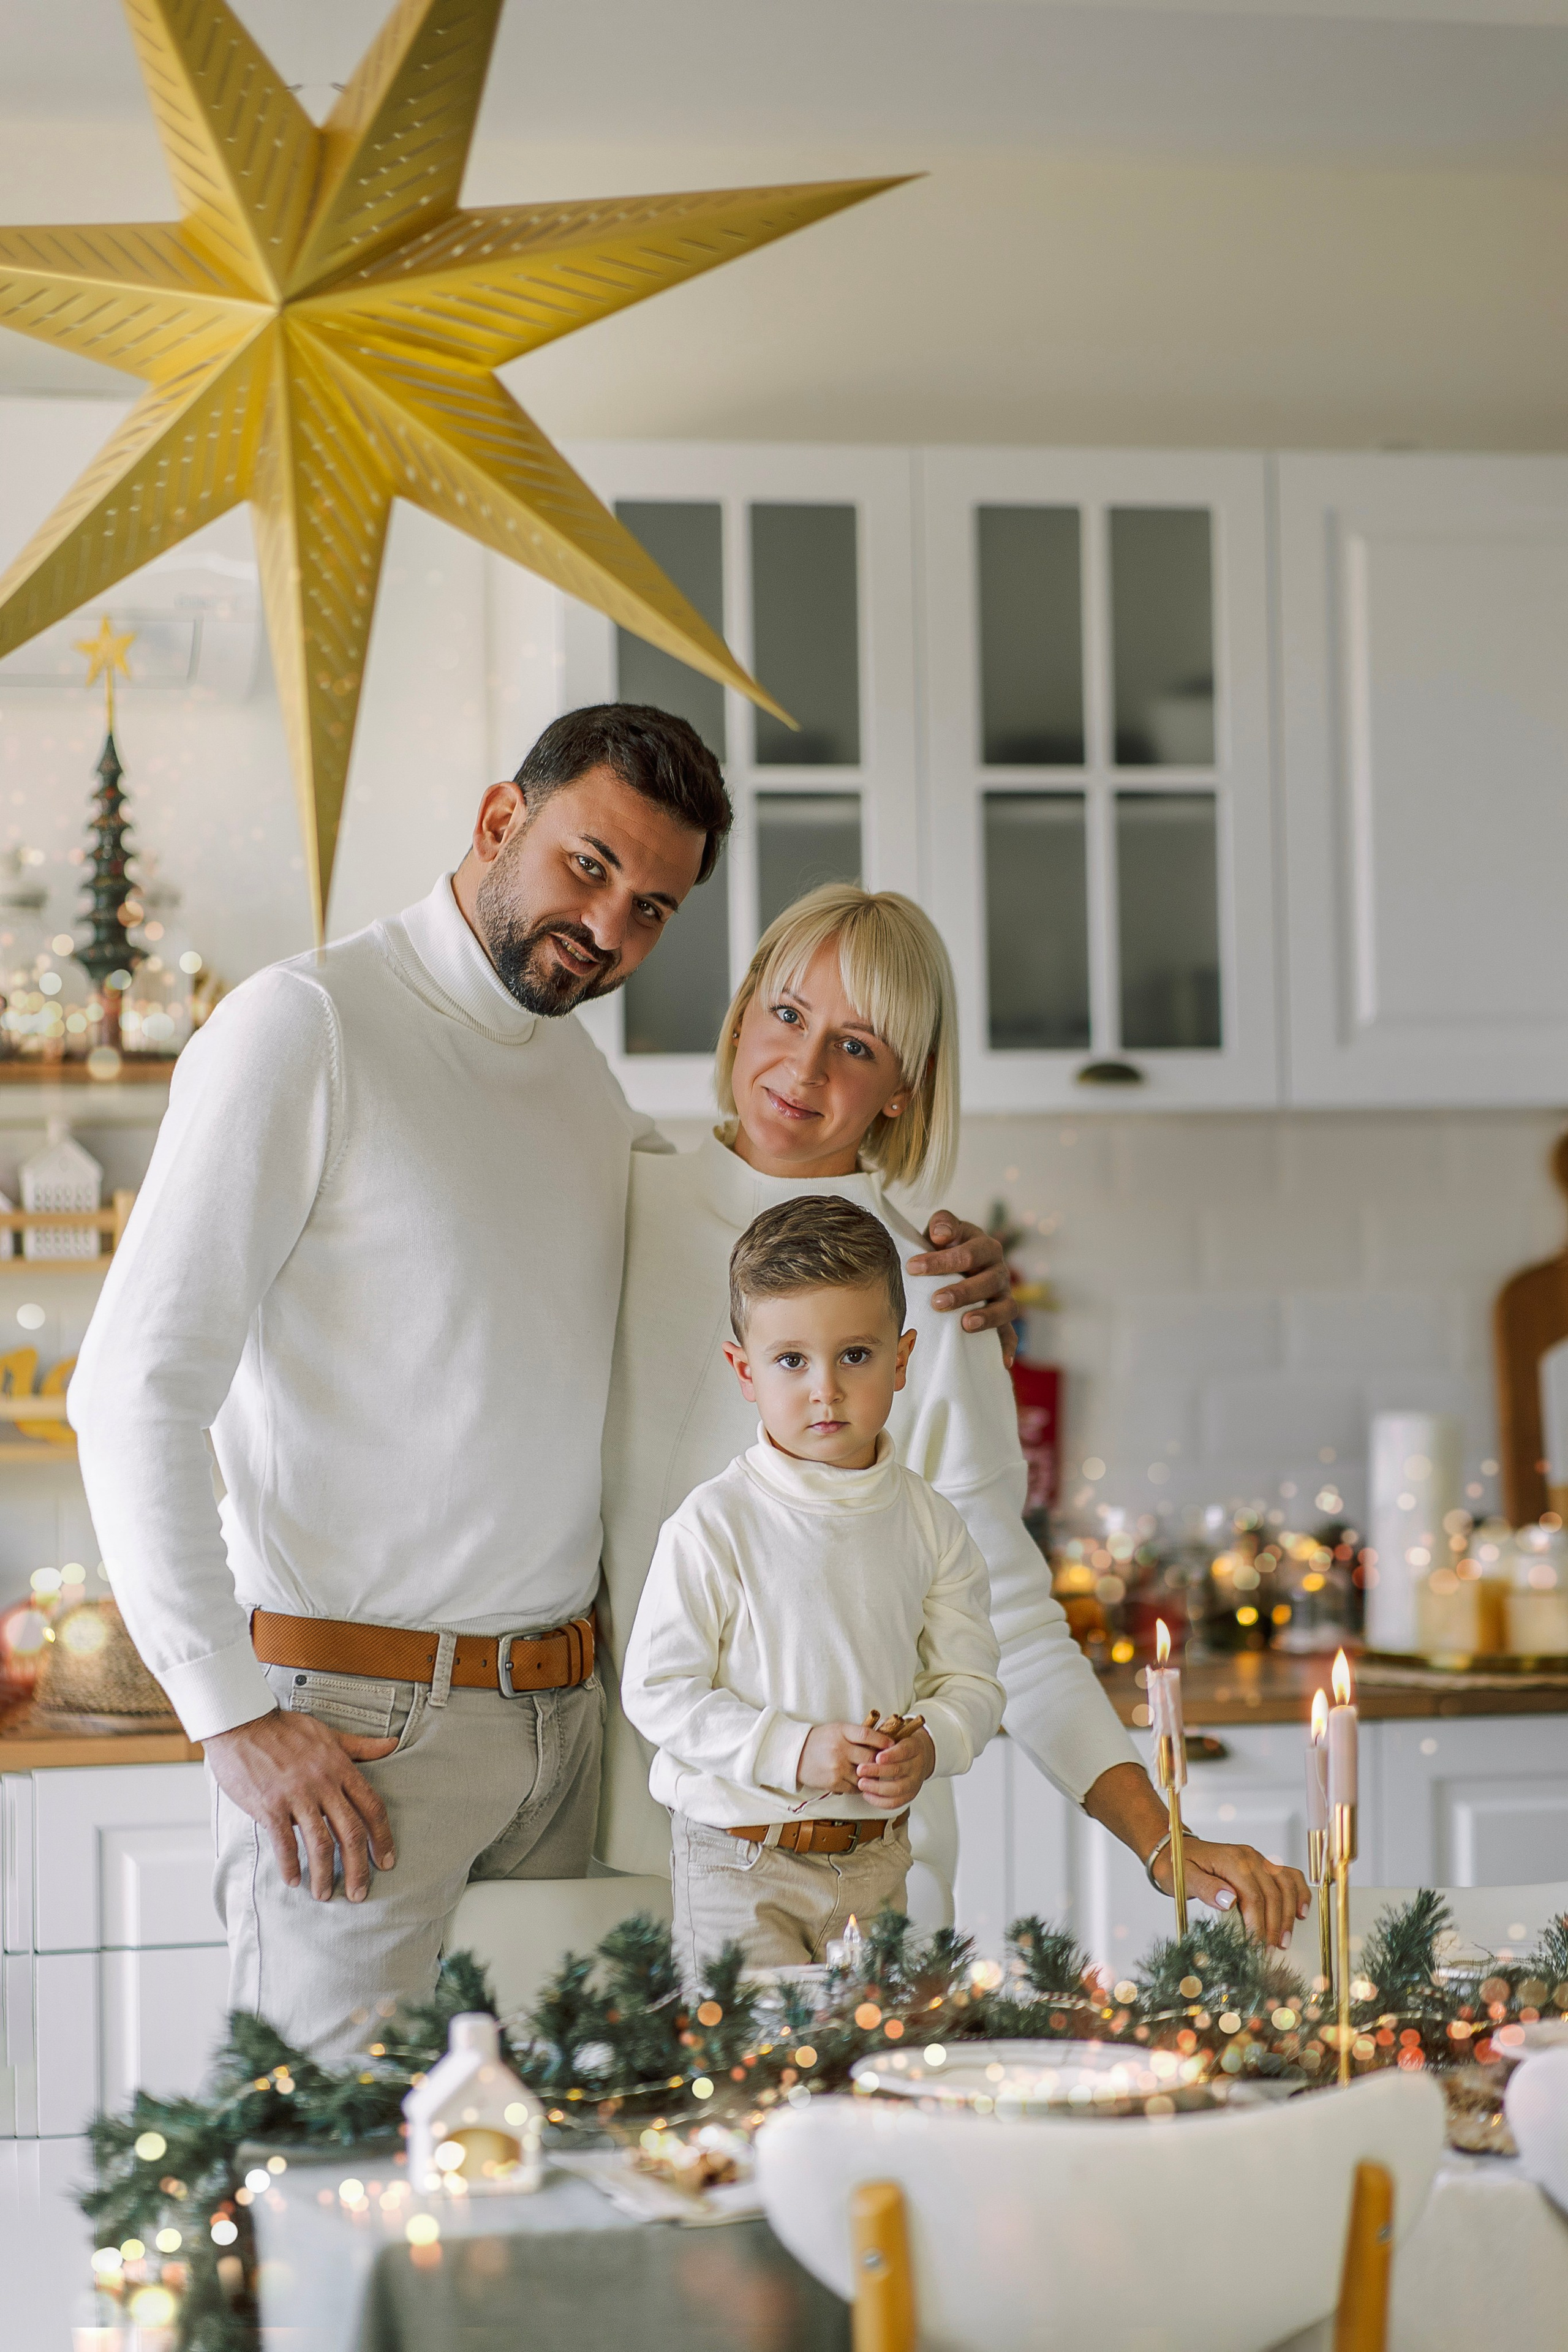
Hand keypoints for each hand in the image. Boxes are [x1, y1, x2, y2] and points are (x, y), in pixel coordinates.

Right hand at [206, 1708, 397, 1901]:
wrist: (241, 1722)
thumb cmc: (285, 1729)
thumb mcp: (328, 1734)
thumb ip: (360, 1746)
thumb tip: (392, 1744)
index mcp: (340, 1768)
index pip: (371, 1807)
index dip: (383, 1837)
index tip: (386, 1861)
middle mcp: (323, 1784)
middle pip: (350, 1832)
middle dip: (358, 1867)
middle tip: (360, 1893)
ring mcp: (296, 1795)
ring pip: (320, 1843)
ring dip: (324, 1874)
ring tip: (323, 1894)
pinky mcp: (270, 1805)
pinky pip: (284, 1843)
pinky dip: (290, 1865)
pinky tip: (292, 1879)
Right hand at [798, 1719, 887, 1796]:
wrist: (796, 1755)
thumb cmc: (820, 1740)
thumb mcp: (837, 1730)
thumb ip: (856, 1734)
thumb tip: (882, 1741)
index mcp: (842, 1732)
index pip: (867, 1735)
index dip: (883, 1740)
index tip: (891, 1745)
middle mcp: (840, 1749)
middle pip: (870, 1758)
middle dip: (879, 1762)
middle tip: (884, 1764)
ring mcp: (837, 1767)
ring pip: (865, 1776)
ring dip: (870, 1777)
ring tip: (870, 1775)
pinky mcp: (833, 1782)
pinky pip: (855, 1788)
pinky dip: (859, 1787)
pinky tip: (857, 1782)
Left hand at [856, 1724, 935, 1808]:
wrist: (918, 1756)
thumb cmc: (900, 1743)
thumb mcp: (895, 1732)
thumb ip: (884, 1733)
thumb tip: (868, 1734)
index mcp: (914, 1746)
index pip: (905, 1751)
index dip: (891, 1755)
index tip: (877, 1757)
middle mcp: (917, 1765)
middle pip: (899, 1770)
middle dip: (878, 1771)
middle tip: (860, 1770)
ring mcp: (915, 1782)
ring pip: (898, 1789)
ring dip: (877, 1788)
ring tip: (861, 1784)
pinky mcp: (910, 1795)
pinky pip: (895, 1802)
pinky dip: (880, 1801)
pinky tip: (867, 1794)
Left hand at [907, 1213, 1016, 1362]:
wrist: (958, 1262)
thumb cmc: (946, 1247)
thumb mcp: (943, 1230)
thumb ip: (942, 1223)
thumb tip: (940, 1234)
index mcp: (985, 1247)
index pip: (969, 1252)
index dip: (941, 1260)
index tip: (913, 1267)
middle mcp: (998, 1271)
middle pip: (989, 1281)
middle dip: (963, 1292)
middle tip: (936, 1301)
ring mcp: (1003, 1296)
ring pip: (1005, 1307)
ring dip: (987, 1317)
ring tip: (965, 1325)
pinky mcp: (1003, 1318)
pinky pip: (1010, 1334)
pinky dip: (1008, 1347)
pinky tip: (1002, 1362)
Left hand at [1152, 1837, 1311, 1951]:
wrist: (1175, 1850)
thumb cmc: (1178, 1866)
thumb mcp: (1183, 1878)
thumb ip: (1205, 1888)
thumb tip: (1230, 1900)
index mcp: (1231, 1860)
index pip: (1254, 1896)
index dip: (1258, 1925)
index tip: (1256, 1947)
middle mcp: (1249, 1857)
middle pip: (1273, 1894)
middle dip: (1275, 1926)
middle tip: (1270, 1950)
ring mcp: (1258, 1859)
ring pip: (1285, 1886)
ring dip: (1289, 1914)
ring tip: (1284, 1940)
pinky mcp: (1262, 1865)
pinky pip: (1288, 1876)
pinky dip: (1298, 1893)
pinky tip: (1301, 1913)